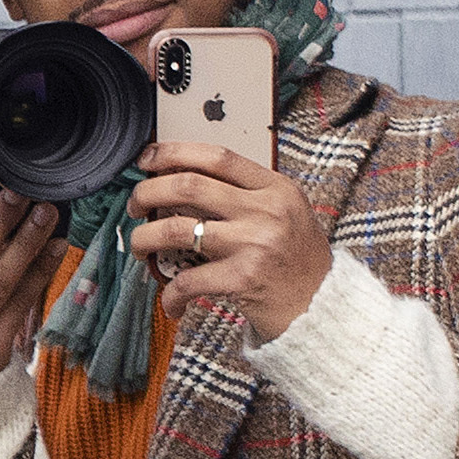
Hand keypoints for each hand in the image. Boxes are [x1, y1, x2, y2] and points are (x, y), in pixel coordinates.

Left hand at [127, 140, 334, 334]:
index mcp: (275, 188)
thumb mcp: (284, 214)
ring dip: (143, 238)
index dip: (174, 152)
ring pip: (174, 229)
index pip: (218, 157)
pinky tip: (171, 302)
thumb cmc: (297, 261)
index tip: (146, 158)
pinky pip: (187, 280)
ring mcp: (253, 243)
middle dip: (147, 192)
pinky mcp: (242, 278)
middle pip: (187, 185)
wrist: (323, 306)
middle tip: (135, 206)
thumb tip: (184, 182)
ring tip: (138, 246)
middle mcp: (265, 210)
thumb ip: (246, 196)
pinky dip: (170, 294)